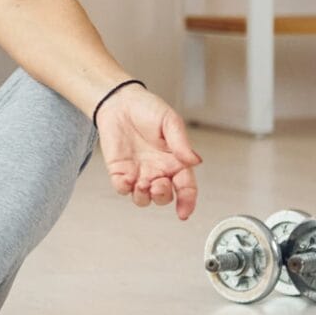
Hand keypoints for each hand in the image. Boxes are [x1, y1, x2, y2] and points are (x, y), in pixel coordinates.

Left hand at [97, 86, 202, 219]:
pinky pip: (122, 189)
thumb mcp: (170, 122)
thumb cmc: (147, 109)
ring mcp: (138, 172)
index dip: (187, 202)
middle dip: (162, 196)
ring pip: (143, 199)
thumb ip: (182, 144)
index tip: (184, 212)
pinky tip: (126, 180)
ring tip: (142, 183)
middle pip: (164, 197)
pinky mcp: (120, 171)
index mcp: (175, 161)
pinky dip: (124, 189)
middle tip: (158, 184)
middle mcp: (158, 170)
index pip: (186, 187)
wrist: (119, 101)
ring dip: (144, 197)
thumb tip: (195, 161)